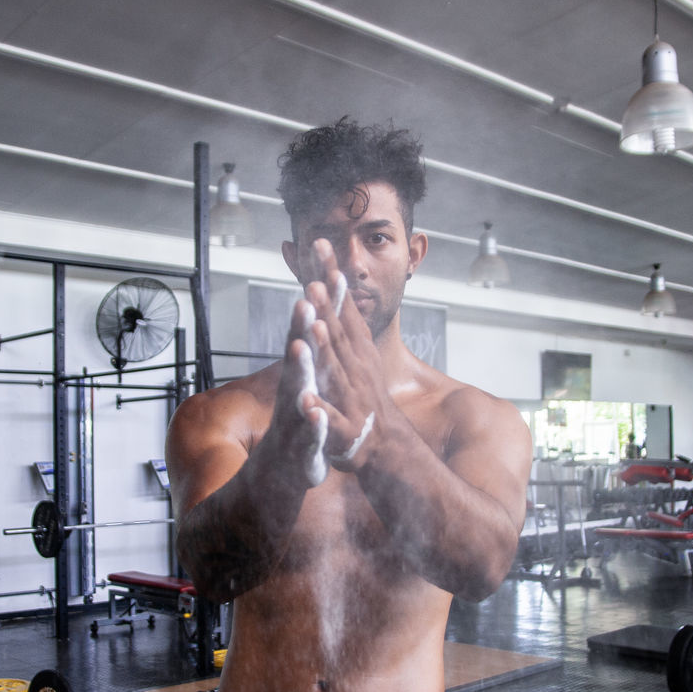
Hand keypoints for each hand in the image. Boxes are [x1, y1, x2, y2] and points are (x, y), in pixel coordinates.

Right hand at [271, 299, 330, 486]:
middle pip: (297, 359)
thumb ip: (304, 363)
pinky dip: (311, 424)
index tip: (316, 281)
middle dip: (300, 330)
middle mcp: (293, 397)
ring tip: (300, 345)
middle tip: (304, 300)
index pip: (305, 341)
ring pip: (296, 393)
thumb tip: (309, 326)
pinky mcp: (303, 452)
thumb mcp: (301, 396)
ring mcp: (294, 424)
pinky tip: (313, 410)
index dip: (311, 313)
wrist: (275, 482)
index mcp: (299, 381)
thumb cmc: (294, 435)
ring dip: (299, 371)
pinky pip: (309, 437)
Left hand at [298, 239, 387, 470]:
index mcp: (356, 351)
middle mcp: (355, 369)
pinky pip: (329, 422)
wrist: (386, 446)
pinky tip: (306, 403)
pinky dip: (319, 413)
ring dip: (325, 351)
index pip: (342, 306)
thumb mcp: (358, 355)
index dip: (331, 278)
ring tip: (313, 330)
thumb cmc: (365, 397)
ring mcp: (351, 399)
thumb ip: (344, 321)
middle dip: (326, 308)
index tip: (321, 246)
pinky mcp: (344, 431)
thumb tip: (331, 282)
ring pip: (334, 372)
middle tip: (313, 281)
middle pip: (338, 333)